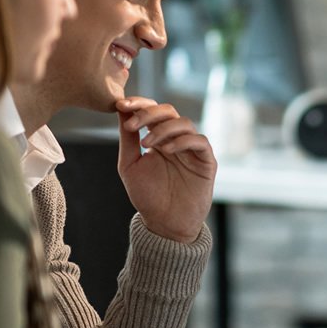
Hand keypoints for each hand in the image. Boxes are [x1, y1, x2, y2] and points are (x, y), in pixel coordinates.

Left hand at [115, 96, 216, 242]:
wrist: (165, 223)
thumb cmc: (147, 196)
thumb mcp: (129, 165)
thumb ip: (127, 139)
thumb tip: (121, 110)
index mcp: (158, 138)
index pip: (152, 111)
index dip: (138, 104)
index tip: (120, 105)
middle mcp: (176, 140)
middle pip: (168, 111)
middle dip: (148, 113)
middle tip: (132, 124)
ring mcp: (192, 149)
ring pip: (184, 123)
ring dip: (163, 128)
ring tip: (147, 143)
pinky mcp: (206, 161)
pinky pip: (200, 141)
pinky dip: (183, 141)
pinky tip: (167, 150)